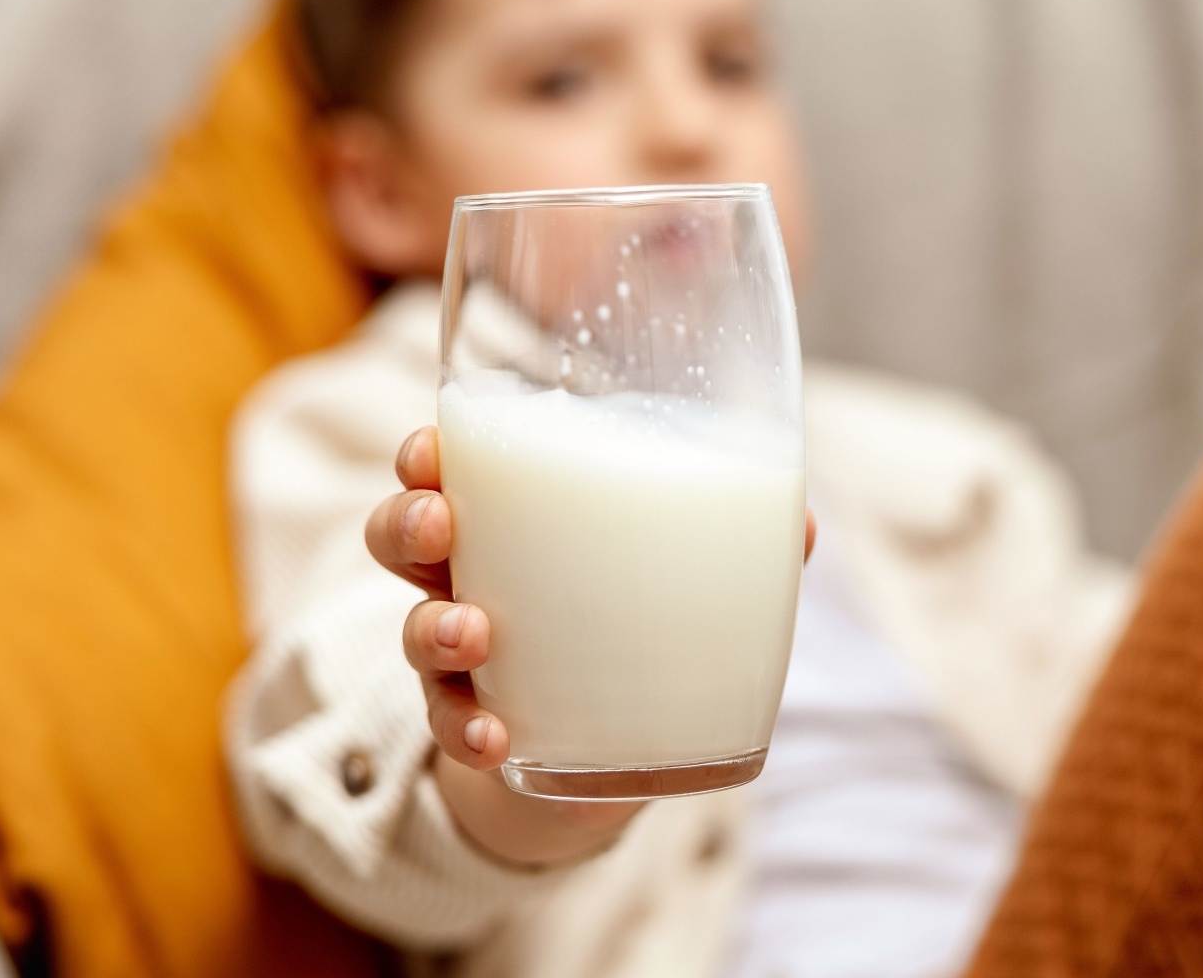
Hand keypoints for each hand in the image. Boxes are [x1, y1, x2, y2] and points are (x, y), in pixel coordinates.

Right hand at [366, 426, 814, 865]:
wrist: (611, 754)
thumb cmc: (638, 625)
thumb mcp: (683, 581)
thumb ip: (737, 547)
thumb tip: (801, 525)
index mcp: (512, 522)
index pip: (447, 470)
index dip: (425, 454)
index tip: (434, 448)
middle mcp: (469, 580)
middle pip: (402, 534)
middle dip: (409, 520)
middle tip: (442, 523)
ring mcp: (464, 659)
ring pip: (414, 628)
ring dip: (432, 626)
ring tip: (473, 634)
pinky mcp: (479, 727)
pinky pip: (450, 726)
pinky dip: (466, 729)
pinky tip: (495, 735)